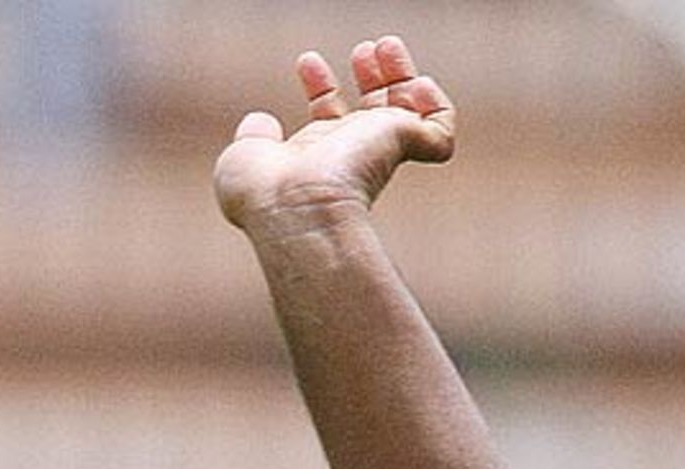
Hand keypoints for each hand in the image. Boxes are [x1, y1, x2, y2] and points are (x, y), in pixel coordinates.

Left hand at [214, 35, 454, 234]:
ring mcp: (380, 154)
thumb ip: (254, 136)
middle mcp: (351, 158)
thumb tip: (261, 123)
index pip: (329, 120)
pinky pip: (439, 131)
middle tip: (364, 50)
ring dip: (401, 75)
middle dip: (370, 75)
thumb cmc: (265, 193)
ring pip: (409, 116)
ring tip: (384, 45)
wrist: (295, 207)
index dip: (321, 87)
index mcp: (317, 160)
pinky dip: (435, 105)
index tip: (307, 60)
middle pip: (372, 113)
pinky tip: (417, 86)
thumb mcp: (245, 157)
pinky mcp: (404, 146)